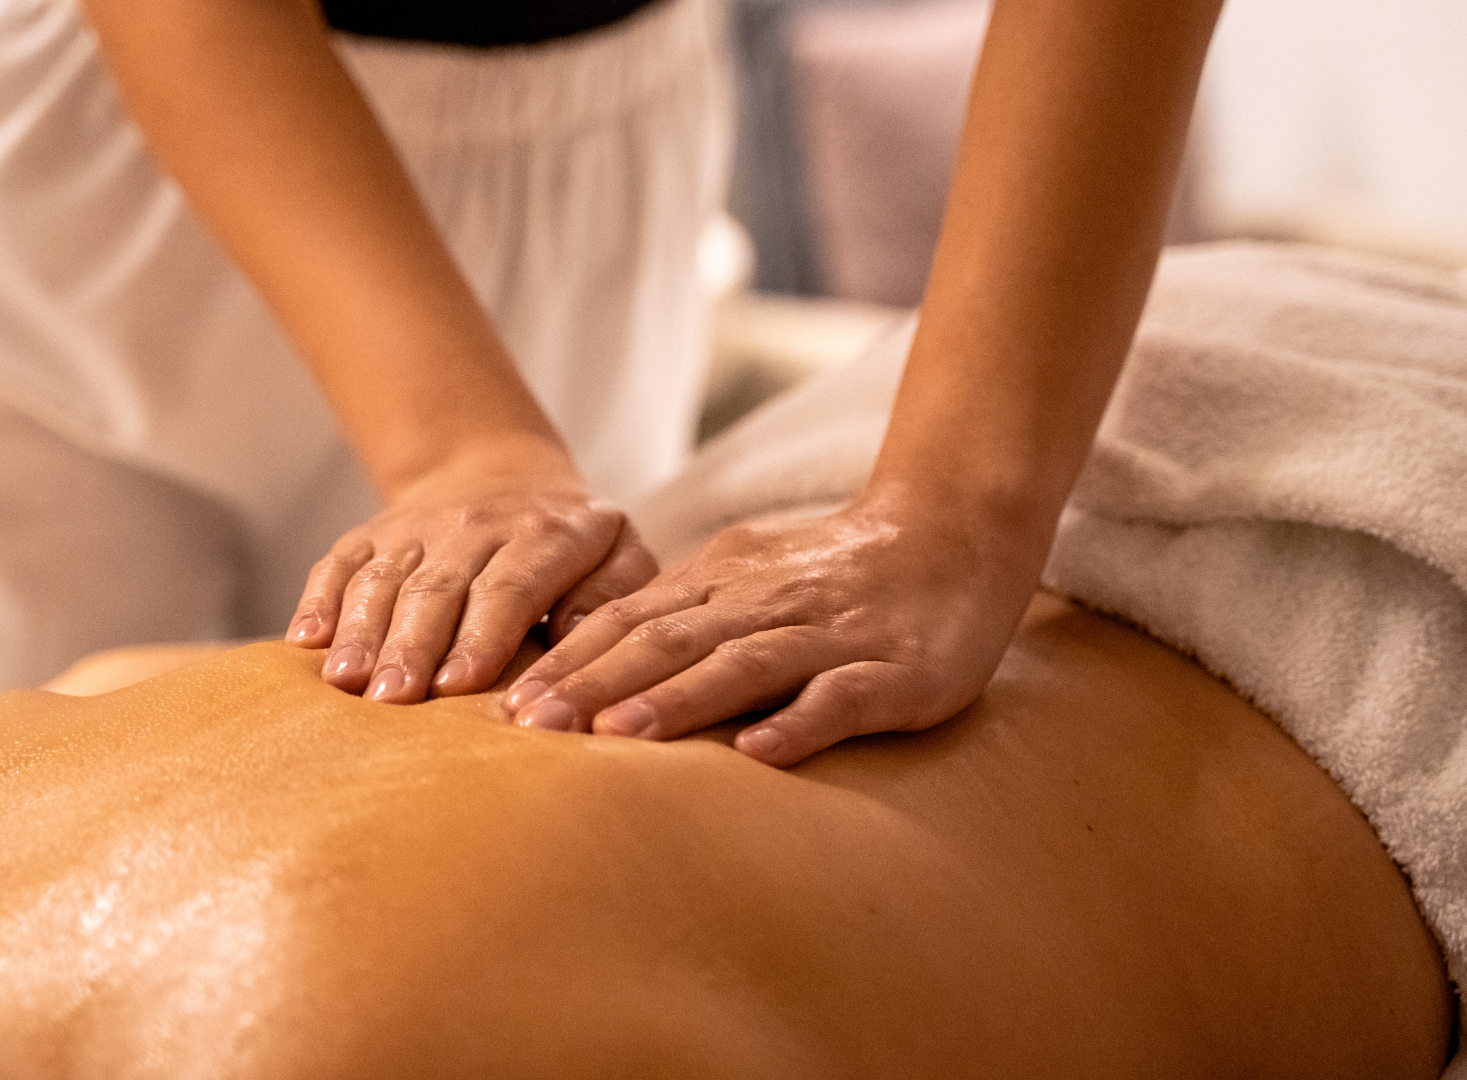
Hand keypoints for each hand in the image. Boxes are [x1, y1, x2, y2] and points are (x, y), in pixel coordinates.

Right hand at [287, 442, 657, 702]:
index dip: (481, 636)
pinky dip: (319, 600)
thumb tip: (572, 639)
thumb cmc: (574, 542)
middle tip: (392, 700)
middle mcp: (474, 525)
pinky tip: (304, 640)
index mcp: (543, 535)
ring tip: (345, 681)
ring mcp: (416, 528)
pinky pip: (339, 562)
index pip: (507, 588)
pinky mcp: (373, 533)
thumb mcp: (619, 555)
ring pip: (384, 578)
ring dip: (362, 631)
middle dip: (413, 646)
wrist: (502, 473)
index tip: (458, 686)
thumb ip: (609, 597)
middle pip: (437, 589)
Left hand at [499, 493, 1046, 765]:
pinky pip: (841, 699)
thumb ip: (683, 611)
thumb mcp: (748, 575)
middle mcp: (767, 605)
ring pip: (743, 666)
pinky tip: (757, 756)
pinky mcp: (895, 673)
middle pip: (671, 642)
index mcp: (726, 583)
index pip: (634, 621)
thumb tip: (595, 652)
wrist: (956, 531)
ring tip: (615, 736)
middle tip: (533, 726)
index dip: (572, 661)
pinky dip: (798, 725)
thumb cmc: (838, 569)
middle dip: (598, 684)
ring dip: (677, 701)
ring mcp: (832, 637)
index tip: (510, 704)